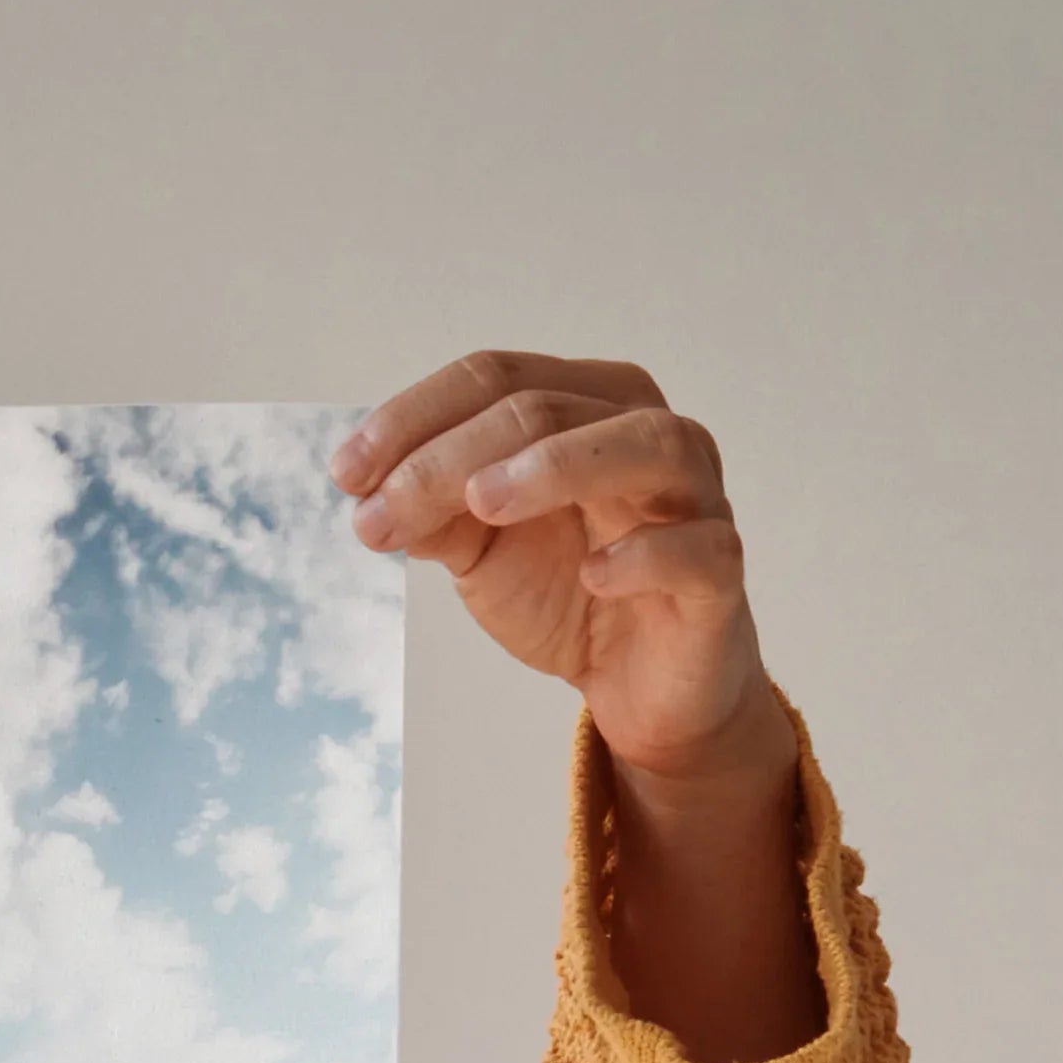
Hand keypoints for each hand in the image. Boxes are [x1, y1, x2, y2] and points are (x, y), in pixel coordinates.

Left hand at [336, 350, 819, 1059]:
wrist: (638, 684)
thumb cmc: (567, 591)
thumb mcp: (481, 550)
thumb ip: (434, 513)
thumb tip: (369, 491)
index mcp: (585, 407)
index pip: (497, 378)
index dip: (414, 418)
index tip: (345, 475)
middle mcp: (646, 432)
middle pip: (547, 408)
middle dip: (450, 457)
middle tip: (380, 513)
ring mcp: (693, 497)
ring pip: (642, 445)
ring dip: (556, 465)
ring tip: (481, 503)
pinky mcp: (718, 573)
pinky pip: (697, 548)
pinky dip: (645, 554)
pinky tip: (593, 573)